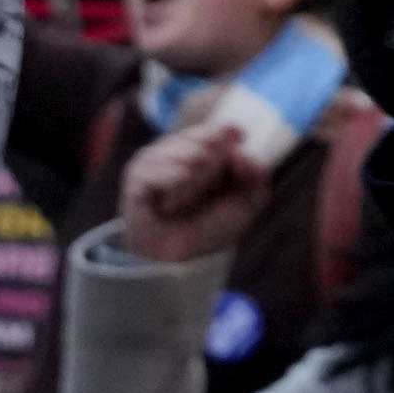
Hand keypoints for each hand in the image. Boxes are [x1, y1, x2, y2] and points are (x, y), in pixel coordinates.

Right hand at [120, 115, 271, 265]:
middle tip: (204, 193)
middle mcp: (174, 146)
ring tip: (184, 203)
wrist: (178, 261)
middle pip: (211, 141)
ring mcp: (153, 158)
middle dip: (216, 172)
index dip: (232, 150)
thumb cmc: (209, 226)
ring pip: (194, 157)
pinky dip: (179, 194)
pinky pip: (174, 174)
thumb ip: (256, 175)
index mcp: (200, 144)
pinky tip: (169, 206)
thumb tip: (241, 153)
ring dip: (197, 187)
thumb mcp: (247, 203)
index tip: (232, 169)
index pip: (223, 131)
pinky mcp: (138, 177)